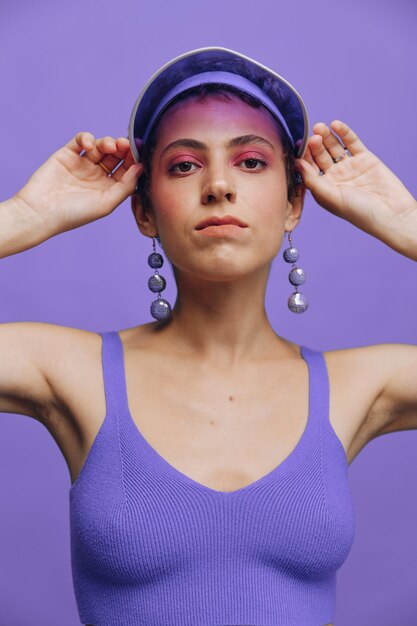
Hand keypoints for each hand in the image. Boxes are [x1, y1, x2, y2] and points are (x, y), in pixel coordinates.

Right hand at [14, 133, 143, 236]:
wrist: (41, 212)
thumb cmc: (74, 214)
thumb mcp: (106, 203)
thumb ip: (126, 186)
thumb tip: (141, 168)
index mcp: (109, 188)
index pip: (126, 170)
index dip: (134, 160)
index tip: (139, 153)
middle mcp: (97, 175)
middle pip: (116, 156)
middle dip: (123, 148)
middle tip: (126, 145)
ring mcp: (82, 164)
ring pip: (101, 146)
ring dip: (108, 142)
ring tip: (109, 146)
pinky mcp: (67, 154)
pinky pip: (81, 140)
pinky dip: (87, 138)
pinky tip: (90, 145)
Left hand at [295, 121, 416, 253]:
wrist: (390, 213)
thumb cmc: (358, 212)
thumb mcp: (331, 197)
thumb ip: (312, 180)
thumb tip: (297, 163)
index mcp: (323, 188)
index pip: (309, 168)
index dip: (304, 157)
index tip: (299, 147)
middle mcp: (334, 177)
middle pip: (320, 156)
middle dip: (315, 145)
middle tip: (313, 137)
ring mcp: (349, 167)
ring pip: (334, 147)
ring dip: (327, 137)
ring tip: (320, 127)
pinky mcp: (364, 158)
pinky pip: (351, 143)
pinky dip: (344, 133)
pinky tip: (336, 125)